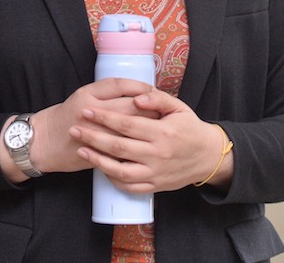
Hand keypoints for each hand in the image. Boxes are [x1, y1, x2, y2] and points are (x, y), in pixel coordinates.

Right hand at [0, 78, 155, 181]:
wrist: (44, 142)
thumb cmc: (67, 116)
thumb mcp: (84, 96)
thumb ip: (108, 93)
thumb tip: (140, 94)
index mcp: (89, 95)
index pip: (121, 86)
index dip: (140, 88)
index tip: (153, 91)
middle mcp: (91, 112)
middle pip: (130, 106)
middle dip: (150, 109)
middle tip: (164, 111)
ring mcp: (94, 133)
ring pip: (129, 129)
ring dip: (147, 129)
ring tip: (160, 128)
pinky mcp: (96, 152)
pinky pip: (122, 150)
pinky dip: (136, 147)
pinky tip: (146, 146)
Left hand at [69, 88, 233, 192]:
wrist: (208, 157)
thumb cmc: (190, 128)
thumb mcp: (179, 107)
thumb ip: (157, 98)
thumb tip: (136, 96)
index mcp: (163, 133)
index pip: (127, 124)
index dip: (104, 118)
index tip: (87, 111)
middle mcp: (158, 155)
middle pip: (118, 147)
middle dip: (93, 137)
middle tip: (75, 129)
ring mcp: (155, 173)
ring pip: (120, 170)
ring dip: (97, 161)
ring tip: (81, 150)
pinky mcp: (155, 186)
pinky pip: (128, 186)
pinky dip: (112, 178)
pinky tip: (100, 167)